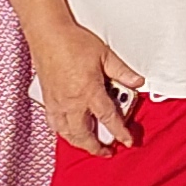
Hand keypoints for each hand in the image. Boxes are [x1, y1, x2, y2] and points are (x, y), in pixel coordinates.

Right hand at [34, 30, 142, 154]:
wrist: (48, 35)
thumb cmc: (73, 42)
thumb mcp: (105, 55)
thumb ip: (122, 72)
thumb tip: (137, 82)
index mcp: (89, 91)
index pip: (108, 118)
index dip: (120, 132)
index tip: (127, 141)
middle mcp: (71, 102)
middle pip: (84, 134)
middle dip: (96, 147)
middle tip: (107, 151)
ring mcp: (57, 102)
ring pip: (67, 133)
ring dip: (79, 142)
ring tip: (89, 145)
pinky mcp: (47, 99)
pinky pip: (54, 123)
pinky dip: (63, 132)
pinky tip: (68, 131)